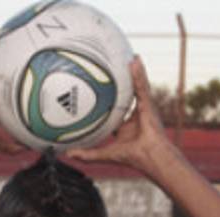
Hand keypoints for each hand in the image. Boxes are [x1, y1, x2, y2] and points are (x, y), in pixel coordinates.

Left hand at [64, 56, 175, 172]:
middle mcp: (136, 113)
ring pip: (137, 85)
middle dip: (124, 80)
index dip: (110, 98)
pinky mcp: (149, 105)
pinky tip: (134, 61)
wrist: (151, 158)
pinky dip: (138, 74)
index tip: (100, 89)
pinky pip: (141, 86)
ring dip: (133, 71)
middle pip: (128, 92)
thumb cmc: (133, 157)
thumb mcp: (106, 153)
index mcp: (127, 123)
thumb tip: (68, 154)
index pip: (117, 107)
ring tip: (129, 55)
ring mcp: (144, 108)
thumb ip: (88, 153)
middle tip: (116, 64)